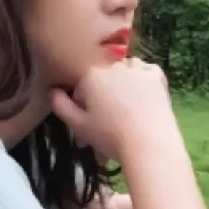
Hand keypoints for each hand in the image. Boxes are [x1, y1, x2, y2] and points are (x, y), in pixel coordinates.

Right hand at [49, 59, 172, 162]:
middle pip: (102, 82)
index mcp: (91, 74)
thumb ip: (60, 105)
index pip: (80, 87)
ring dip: (121, 87)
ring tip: (123, 113)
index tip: (85, 130)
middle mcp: (113, 65)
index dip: (81, 109)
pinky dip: (142, 82)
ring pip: (123, 73)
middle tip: (104, 133)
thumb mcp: (78, 124)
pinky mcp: (156, 76)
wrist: (149, 143)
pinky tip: (142, 98)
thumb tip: (52, 91)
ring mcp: (137, 69)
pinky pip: (146, 73)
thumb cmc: (110, 136)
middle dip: (101, 104)